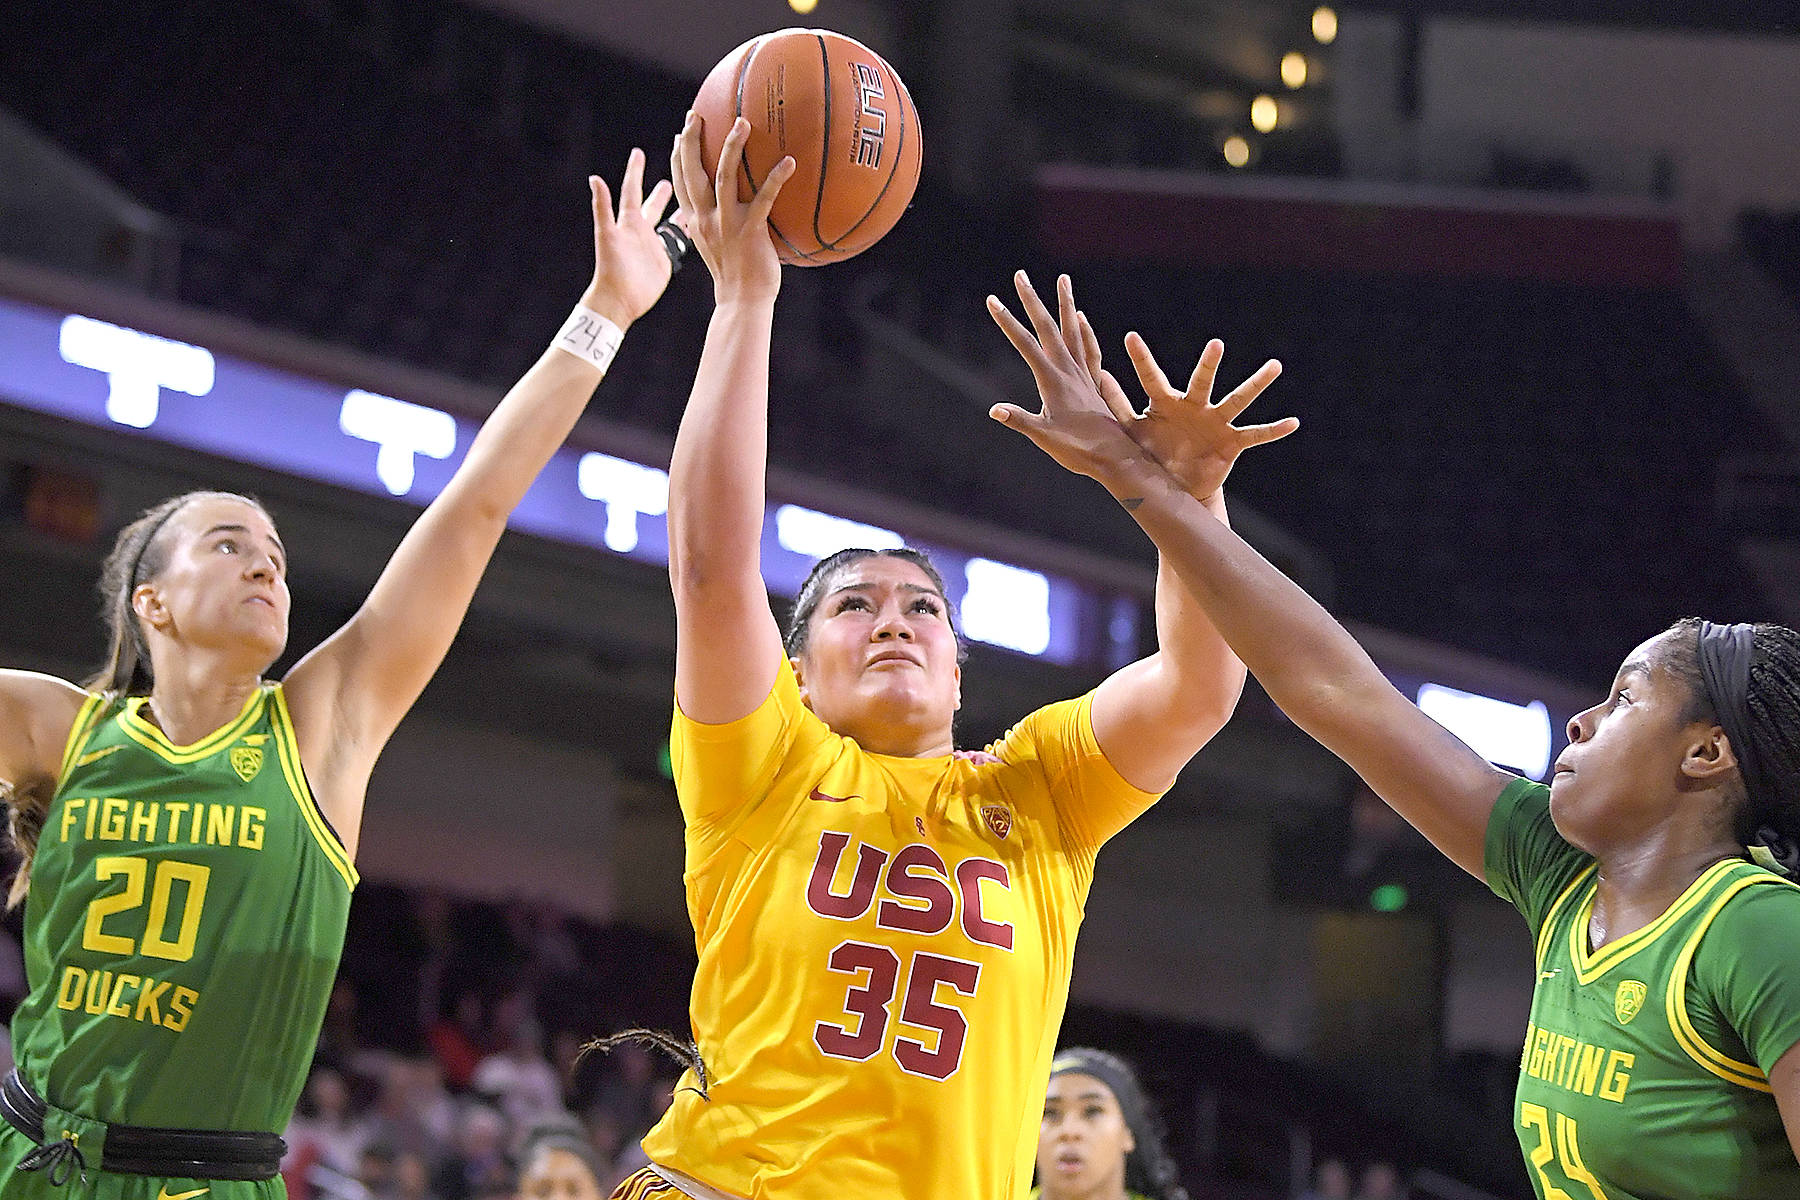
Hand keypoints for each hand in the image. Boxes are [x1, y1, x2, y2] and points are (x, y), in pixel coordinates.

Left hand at [584, 148, 677, 328]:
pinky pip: (678, 245)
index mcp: (629, 221)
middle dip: (660, 193)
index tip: (638, 153)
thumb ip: (603, 206)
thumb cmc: (610, 267)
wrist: (619, 300)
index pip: (632, 190)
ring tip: (691, 202)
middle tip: (671, 177)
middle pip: (652, 206)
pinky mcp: (664, 262)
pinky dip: (688, 236)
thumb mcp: (606, 234)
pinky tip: (698, 230)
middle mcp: (642, 231)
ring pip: (669, 225)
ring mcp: (654, 246)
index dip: (635, 171)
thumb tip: (594, 178)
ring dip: (679, 213)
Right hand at [669, 111, 796, 304]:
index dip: (678, 156)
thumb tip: (736, 206)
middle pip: (692, 172)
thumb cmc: (737, 276)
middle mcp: (706, 219)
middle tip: (695, 116)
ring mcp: (726, 224)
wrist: (742, 302)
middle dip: (691, 141)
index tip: (680, 133)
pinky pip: (763, 199)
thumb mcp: (720, 246)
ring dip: (732, 148)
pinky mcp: (750, 232)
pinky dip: (776, 179)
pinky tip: (789, 162)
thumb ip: (721, 223)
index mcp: (696, 222)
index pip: (680, 183)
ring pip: (724, 177)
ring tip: (742, 123)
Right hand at [986, 271, 1153, 484]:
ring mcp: (1083, 374)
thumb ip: (1020, 421)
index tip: (992, 299)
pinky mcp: (1093, 382)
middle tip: (1020, 275)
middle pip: (1048, 328)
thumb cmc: (1077, 451)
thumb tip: (995, 410)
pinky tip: (1081, 319)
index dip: (1007, 321)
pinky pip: (1089, 349)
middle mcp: (1068, 370)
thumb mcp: (1044, 437)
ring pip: (1073, 330)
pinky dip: (1085, 331)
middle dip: (1032, 300)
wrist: (1114, 458)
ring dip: (1065, 304)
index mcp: (1053, 380)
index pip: (1025, 344)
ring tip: (1063, 279)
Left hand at [1074, 315, 1294, 501]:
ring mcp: (1215, 422)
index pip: (1151, 378)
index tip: (1128, 337)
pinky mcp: (1231, 442)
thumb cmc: (1151, 454)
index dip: (1140, 359)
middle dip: (1209, 364)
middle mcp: (1194, 406)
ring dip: (1256, 383)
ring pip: (1237, 399)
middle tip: (1216, 345)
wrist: (1175, 488)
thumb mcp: (1131, 432)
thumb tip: (1096, 377)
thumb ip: (1116, 405)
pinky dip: (1273, 430)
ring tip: (1274, 366)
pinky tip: (1293, 422)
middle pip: (1202, 381)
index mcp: (1166, 404)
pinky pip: (1255, 434)